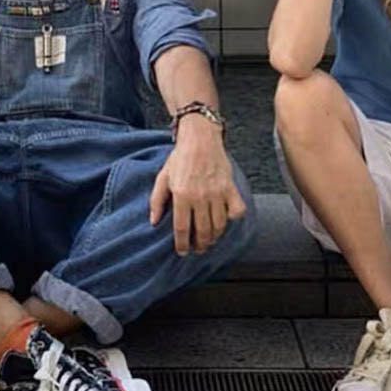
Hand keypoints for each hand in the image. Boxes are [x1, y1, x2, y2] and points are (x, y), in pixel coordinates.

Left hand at [149, 115, 245, 255]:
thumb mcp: (162, 177)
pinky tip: (227, 220)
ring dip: (214, 237)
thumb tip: (153, 222)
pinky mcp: (230, 188)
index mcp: (181, 195)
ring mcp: (217, 193)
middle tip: (198, 249)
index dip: (182, 244)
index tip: (182, 252)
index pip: (182, 228)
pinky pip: (237, 210)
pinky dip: (233, 218)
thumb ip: (157, 200)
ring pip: (219, 225)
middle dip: (200, 245)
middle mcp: (200, 197)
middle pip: (202, 231)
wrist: (200, 138)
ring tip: (210, 240)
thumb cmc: (179, 158)